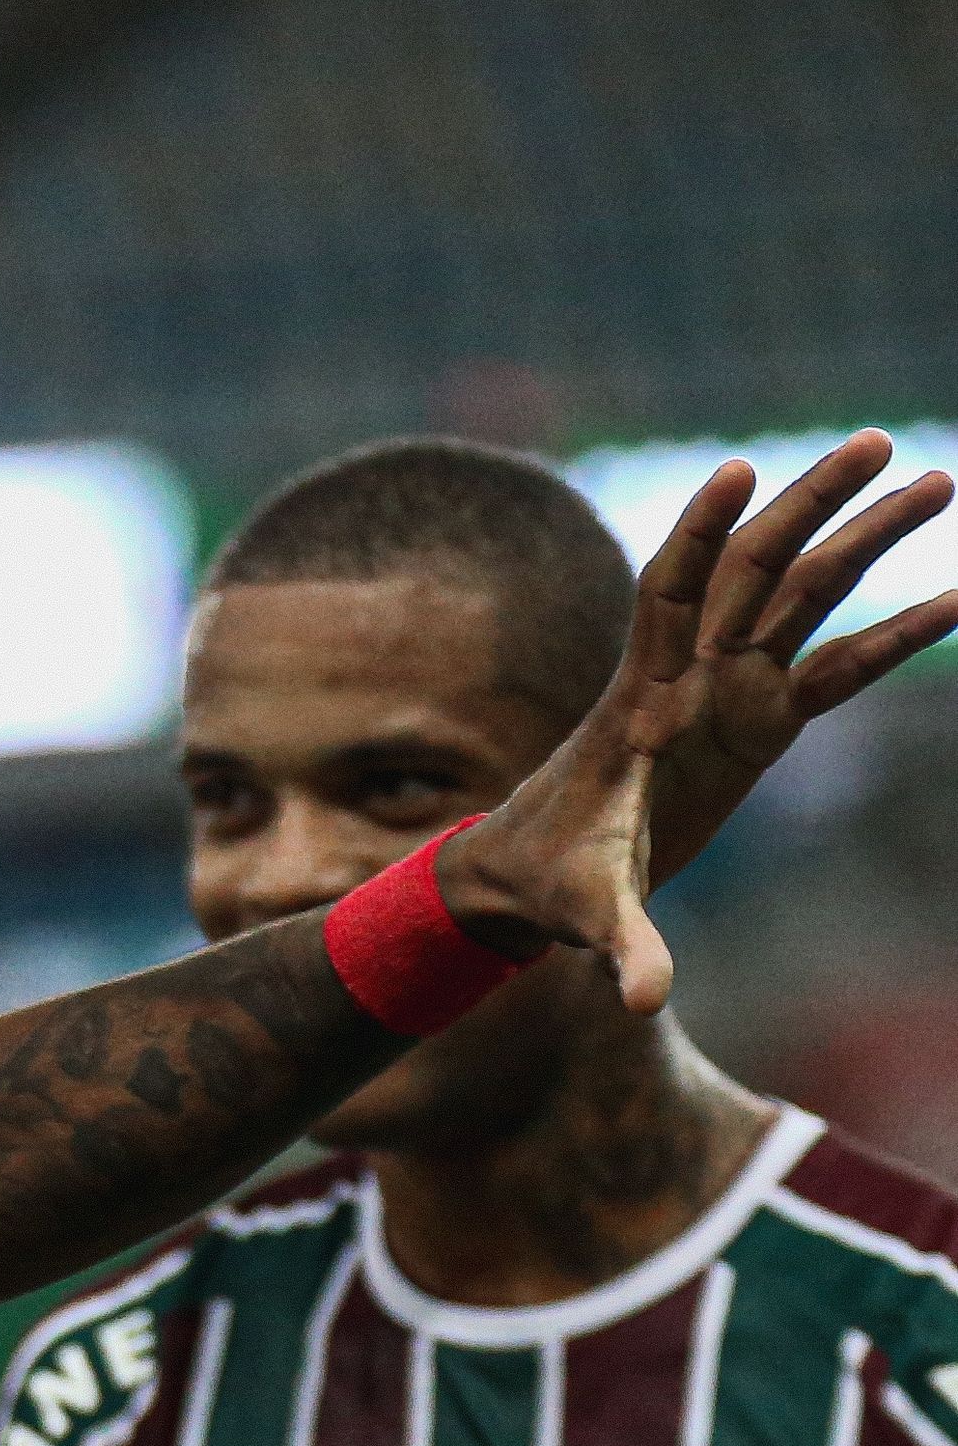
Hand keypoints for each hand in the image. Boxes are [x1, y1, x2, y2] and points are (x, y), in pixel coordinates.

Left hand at [439, 432, 955, 1008]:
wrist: (529, 878)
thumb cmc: (550, 887)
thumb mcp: (590, 917)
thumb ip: (626, 950)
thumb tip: (642, 1003)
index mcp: (643, 701)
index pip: (667, 594)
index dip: (698, 536)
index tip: (735, 472)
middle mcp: (689, 678)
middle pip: (758, 571)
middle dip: (815, 505)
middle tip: (882, 442)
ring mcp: (729, 692)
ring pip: (805, 597)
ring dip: (866, 539)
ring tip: (938, 479)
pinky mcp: (759, 724)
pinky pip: (839, 667)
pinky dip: (894, 635)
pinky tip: (957, 597)